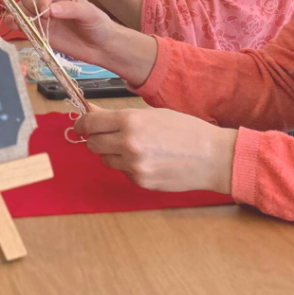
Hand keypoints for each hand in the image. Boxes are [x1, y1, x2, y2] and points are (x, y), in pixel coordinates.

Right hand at [21, 0, 158, 84]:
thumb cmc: (99, 26)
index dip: (43, 0)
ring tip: (19, 21)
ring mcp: (43, 18)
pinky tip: (13, 25)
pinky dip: (15, 24)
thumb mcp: (90, 14)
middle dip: (30, 6)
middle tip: (40, 19)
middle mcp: (50, 3)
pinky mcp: (40, 32)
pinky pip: (23, 26)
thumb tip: (50, 9)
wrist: (102, 47)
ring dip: (18, 14)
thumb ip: (71, 9)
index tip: (47, 12)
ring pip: (23, 10)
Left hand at [74, 106, 236, 193]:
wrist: (212, 157)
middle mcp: (128, 144)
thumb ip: (118, 116)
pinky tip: (147, 160)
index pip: (89, 123)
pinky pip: (123, 172)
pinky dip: (127, 166)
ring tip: (133, 147)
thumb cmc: (185, 130)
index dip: (82, 123)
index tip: (81, 125)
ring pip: (105, 160)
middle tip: (106, 135)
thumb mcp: (151, 113)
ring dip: (111, 153)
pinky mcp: (141, 182)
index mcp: (130, 121)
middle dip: (95, 139)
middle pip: (92, 144)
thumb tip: (91, 112)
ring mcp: (134, 166)